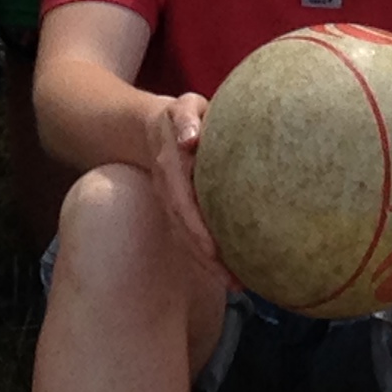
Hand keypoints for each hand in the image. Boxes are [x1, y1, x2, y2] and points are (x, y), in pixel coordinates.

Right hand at [143, 91, 232, 286]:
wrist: (153, 128)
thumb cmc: (180, 114)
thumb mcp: (183, 106)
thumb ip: (186, 117)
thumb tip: (191, 138)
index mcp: (171, 167)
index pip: (182, 202)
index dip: (196, 228)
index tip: (214, 251)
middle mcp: (168, 191)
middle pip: (184, 231)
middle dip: (206, 259)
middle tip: (235, 281)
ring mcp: (171, 204)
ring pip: (187, 240)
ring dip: (209, 266)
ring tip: (238, 285)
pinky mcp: (178, 213)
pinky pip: (190, 238)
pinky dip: (207, 258)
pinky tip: (231, 274)